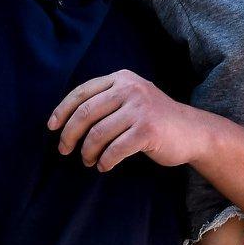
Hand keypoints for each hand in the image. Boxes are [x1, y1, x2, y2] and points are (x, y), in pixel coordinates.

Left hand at [48, 70, 205, 172]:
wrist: (191, 131)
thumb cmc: (154, 118)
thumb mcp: (132, 98)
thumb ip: (107, 100)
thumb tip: (68, 119)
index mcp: (121, 79)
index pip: (82, 92)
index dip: (62, 110)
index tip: (52, 127)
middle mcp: (130, 89)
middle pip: (85, 112)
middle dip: (69, 134)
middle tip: (64, 150)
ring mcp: (139, 109)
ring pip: (97, 134)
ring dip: (87, 152)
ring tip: (88, 160)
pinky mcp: (147, 130)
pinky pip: (114, 150)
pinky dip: (104, 161)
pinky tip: (104, 165)